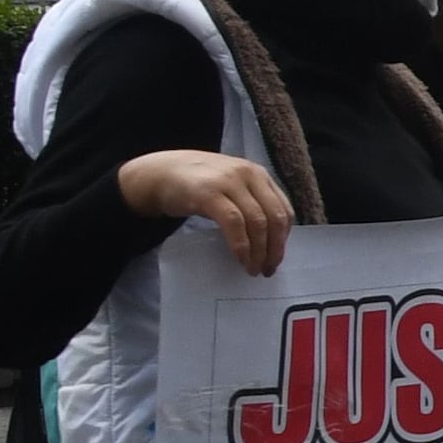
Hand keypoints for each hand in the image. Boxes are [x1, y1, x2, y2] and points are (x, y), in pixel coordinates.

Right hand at [123, 149, 292, 273]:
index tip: (277, 258)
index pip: (284, 209)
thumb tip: (270, 241)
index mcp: (258, 174)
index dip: (284, 238)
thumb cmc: (197, 184)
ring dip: (259, 251)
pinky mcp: (209, 193)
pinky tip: (241, 259)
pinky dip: (241, 245)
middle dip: (275, 248)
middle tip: (268, 269)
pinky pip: (234, 223)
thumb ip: (251, 203)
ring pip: (257, 222)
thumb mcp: (231, 187)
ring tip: (253, 269)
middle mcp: (248, 174)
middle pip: (275, 217)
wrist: (158, 173)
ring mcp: (229, 182)